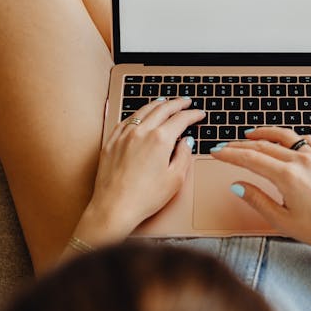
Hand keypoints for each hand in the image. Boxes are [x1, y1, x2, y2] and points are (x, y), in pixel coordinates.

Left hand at [85, 96, 205, 238]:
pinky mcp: (111, 142)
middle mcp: (141, 132)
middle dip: (177, 103)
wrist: (114, 208)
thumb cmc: (145, 198)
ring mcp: (124, 135)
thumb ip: (184, 155)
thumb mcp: (175, 179)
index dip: (193, 114)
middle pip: (163, 109)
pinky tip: (140, 115)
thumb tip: (186, 142)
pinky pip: (126, 120)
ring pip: (143, 111)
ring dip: (157, 104)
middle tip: (186, 101)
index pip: (181, 119)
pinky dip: (137, 114)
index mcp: (160, 139)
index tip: (199, 114)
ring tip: (165, 102)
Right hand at [211, 127, 310, 262]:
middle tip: (225, 146)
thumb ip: (257, 199)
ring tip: (250, 135)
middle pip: (264, 145)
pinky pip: (306, 140)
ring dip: (264, 134)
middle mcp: (302, 160)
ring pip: (284, 137)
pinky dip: (290, 137)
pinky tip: (284, 140)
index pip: (250, 158)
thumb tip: (238, 185)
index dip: (230, 154)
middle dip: (241, 145)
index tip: (216, 152)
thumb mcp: (282, 220)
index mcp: (287, 175)